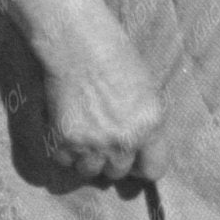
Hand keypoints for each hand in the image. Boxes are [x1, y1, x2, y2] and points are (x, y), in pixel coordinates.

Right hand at [39, 24, 167, 184]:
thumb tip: (142, 154)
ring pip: (90, 171)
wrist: (80, 46)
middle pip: (118, 173)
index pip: (154, 171)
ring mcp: (93, 143)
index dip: (143, 167)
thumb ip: (147, 127)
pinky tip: (68, 130)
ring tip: (86, 135)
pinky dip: (65, 151)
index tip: (136, 160)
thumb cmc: (117, 61)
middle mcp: (124, 140)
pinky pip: (65, 160)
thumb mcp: (148, 94)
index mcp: (150, 127)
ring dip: (87, 158)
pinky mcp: (65, 140)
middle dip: (113, 159)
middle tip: (105, 138)